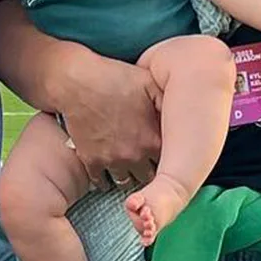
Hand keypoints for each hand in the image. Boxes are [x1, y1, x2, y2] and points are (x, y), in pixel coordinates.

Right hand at [55, 50, 160, 185]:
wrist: (77, 82)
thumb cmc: (115, 78)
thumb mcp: (150, 84)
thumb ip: (168, 104)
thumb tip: (183, 115)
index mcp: (153, 139)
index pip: (170, 163)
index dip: (169, 158)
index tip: (167, 154)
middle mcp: (135, 155)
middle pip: (149, 177)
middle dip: (150, 170)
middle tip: (148, 163)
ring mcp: (112, 161)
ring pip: (125, 182)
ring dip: (129, 176)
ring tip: (129, 168)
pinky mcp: (91, 161)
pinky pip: (101, 182)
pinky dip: (105, 180)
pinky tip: (108, 172)